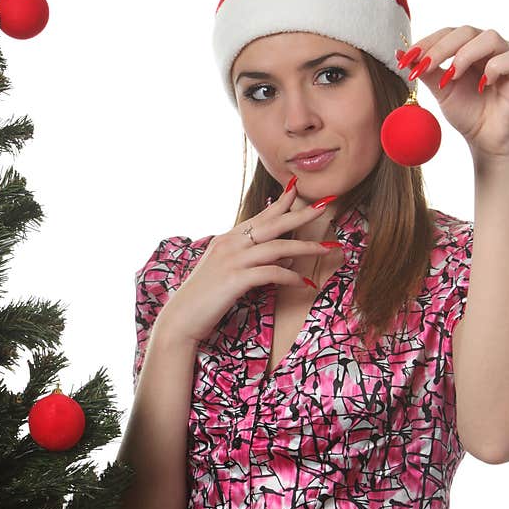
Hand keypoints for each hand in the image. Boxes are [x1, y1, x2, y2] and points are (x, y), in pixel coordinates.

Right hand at [156, 181, 336, 345]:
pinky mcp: (235, 279)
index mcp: (226, 239)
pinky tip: (305, 284)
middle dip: (300, 214)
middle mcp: (229, 244)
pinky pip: (271, 273)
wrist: (180, 319)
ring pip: (277, 247)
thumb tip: (286, 259)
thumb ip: (255, 262)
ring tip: (328, 248)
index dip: (280, 203)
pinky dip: (291, 277)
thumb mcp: (229, 274)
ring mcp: (232, 260)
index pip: (259, 217)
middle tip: (324, 206)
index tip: (297, 189)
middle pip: (272, 224)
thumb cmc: (204, 299)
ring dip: (306, 248)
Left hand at [397, 26, 508, 159]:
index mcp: (467, 48)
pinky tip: (481, 85)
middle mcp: (487, 48)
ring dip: (466, 55)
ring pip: (490, 37)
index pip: (447, 34)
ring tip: (451, 77)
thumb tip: (400, 53)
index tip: (406, 58)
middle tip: (424, 66)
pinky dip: (494, 68)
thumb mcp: (440, 90)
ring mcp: (505, 58)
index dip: (427, 42)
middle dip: (441, 48)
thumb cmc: (466, 112)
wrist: (485, 139)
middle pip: (466, 31)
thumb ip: (424, 71)